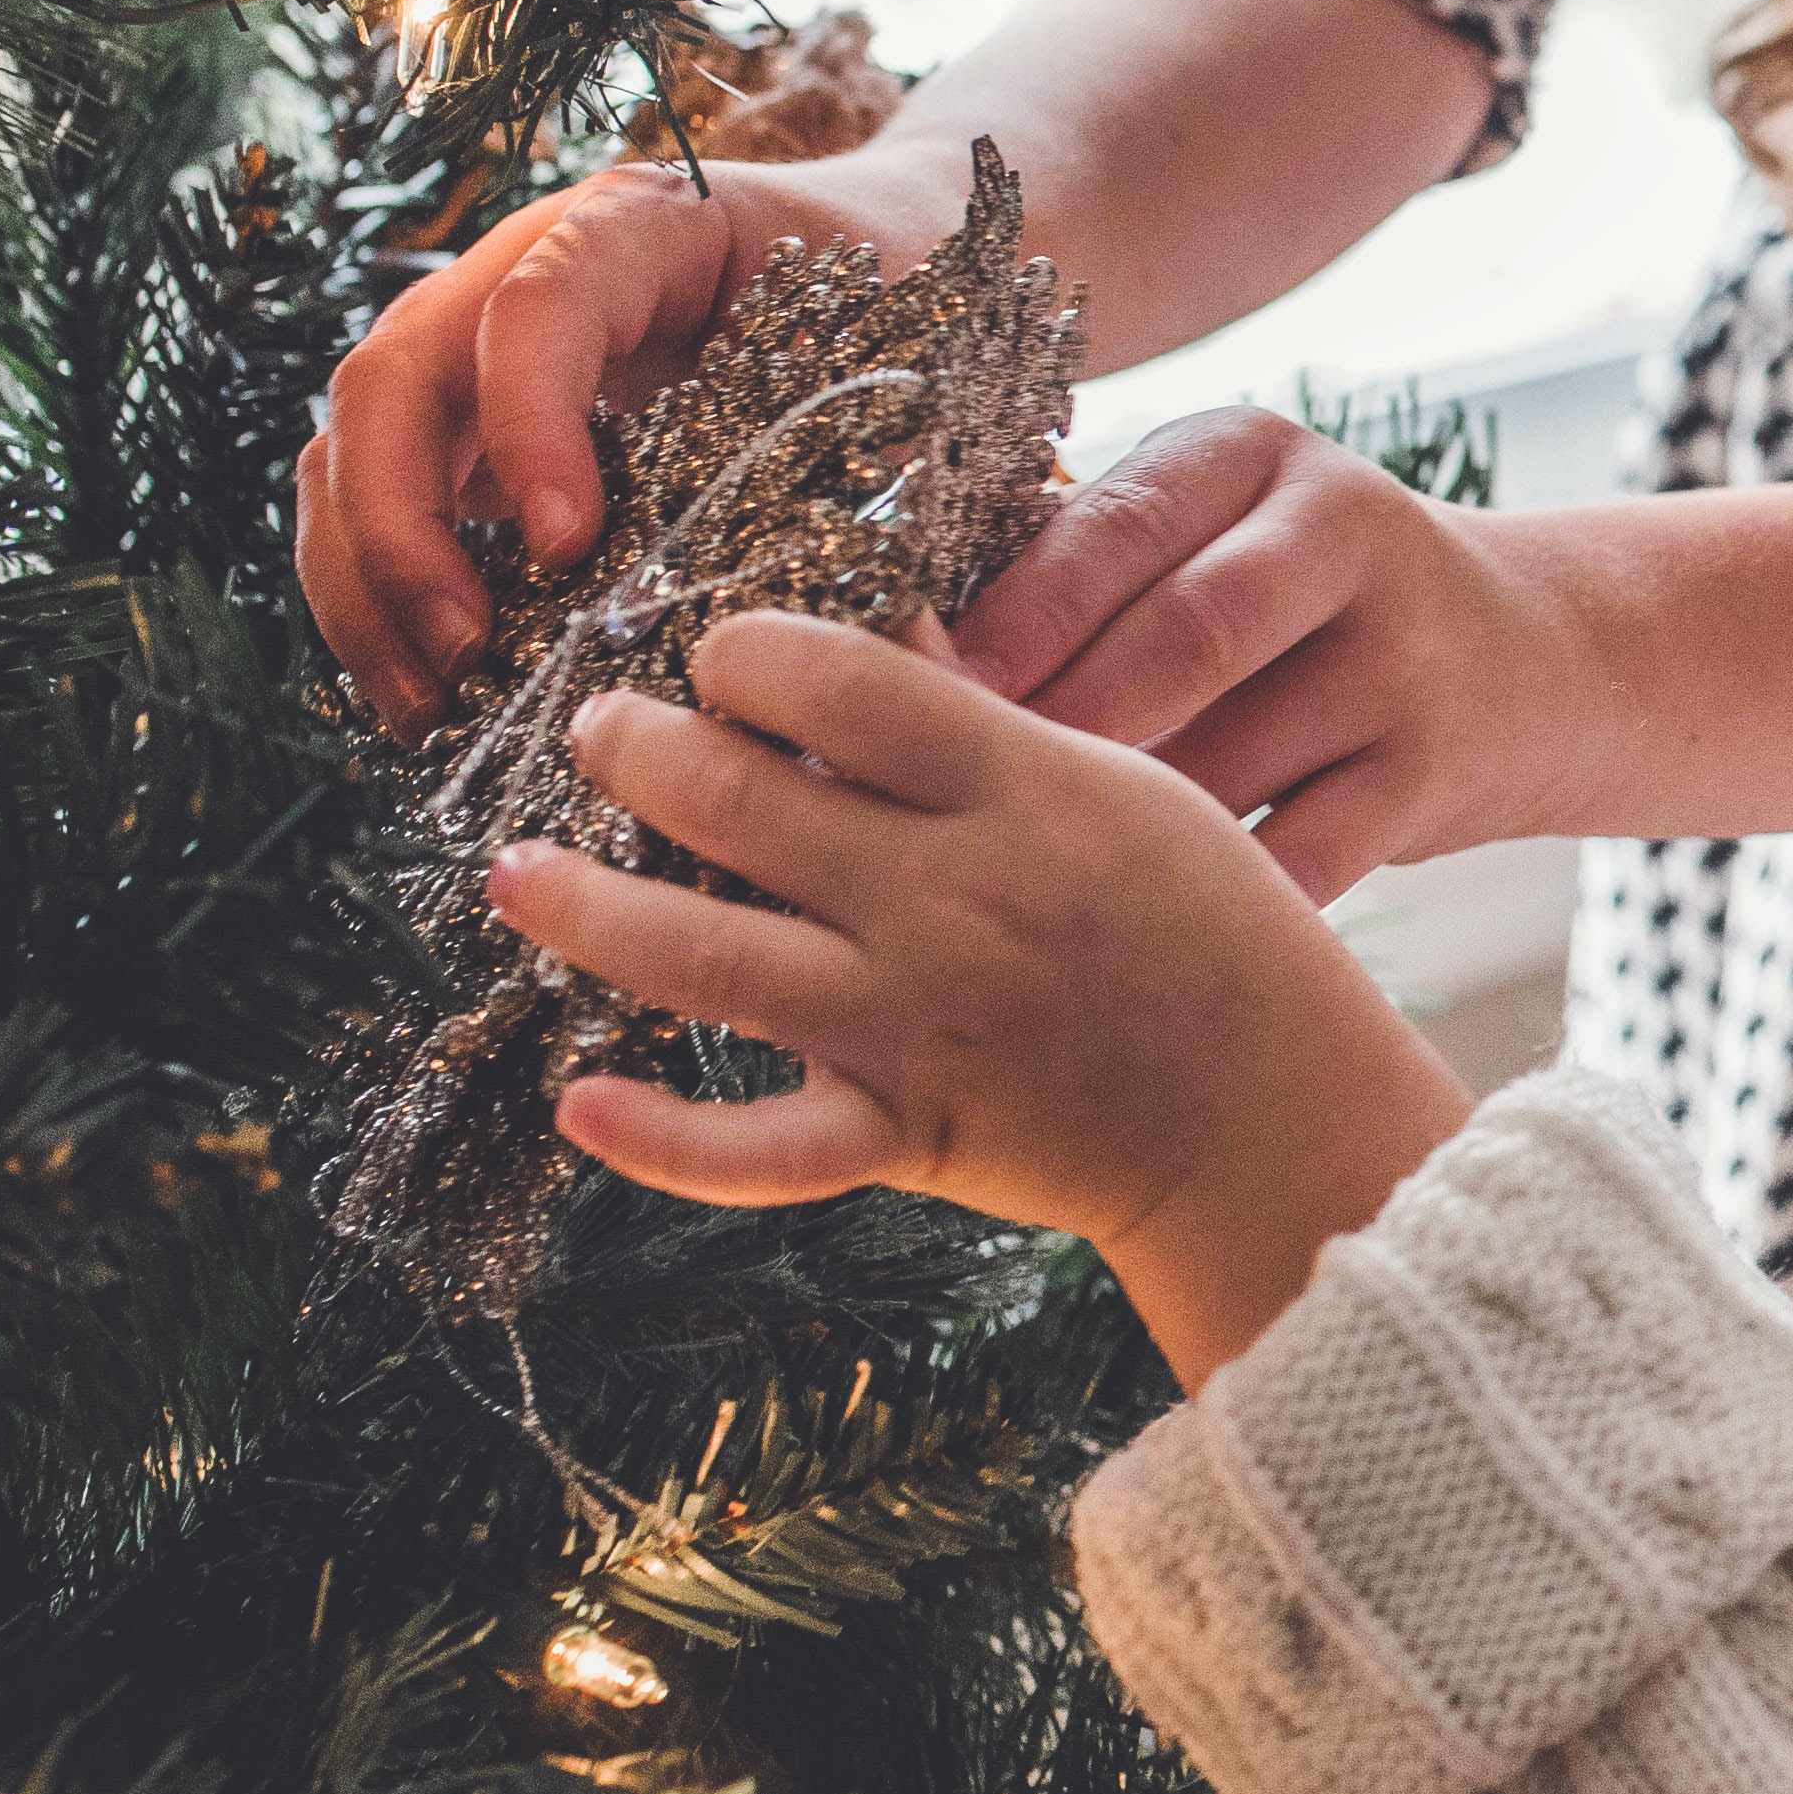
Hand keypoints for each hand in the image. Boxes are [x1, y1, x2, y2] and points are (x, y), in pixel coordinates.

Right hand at [301, 146, 979, 726]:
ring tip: (430, 703)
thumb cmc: (893, 306)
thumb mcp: (895, 354)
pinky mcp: (468, 425)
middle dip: (401, 528)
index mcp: (641, 226)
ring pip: (352, 447)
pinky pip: (381, 502)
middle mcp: (526, 271)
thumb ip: (857, 455)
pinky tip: (429, 695)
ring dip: (366, 583)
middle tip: (465, 654)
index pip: (535, 305)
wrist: (886, 254)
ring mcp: (477, 346)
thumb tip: (838, 628)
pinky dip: (380, 600)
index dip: (527, 425)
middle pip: (396, 378)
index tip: (569, 548)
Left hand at [487, 611, 1471, 1378]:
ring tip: (516, 871)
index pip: (839, 682)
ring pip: (702, 955)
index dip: (748, 651)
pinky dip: (657, 1139)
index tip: (722, 654)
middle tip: (600, 731)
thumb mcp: (1130, 792)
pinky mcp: (904, 1134)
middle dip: (636, 748)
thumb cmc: (1218, 936)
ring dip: (584, 907)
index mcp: (1020, 794)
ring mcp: (916, 1024)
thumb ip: (992, 730)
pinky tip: (579, 1101)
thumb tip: (868, 645)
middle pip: (740, 798)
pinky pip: (754, 1149)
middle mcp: (951, 901)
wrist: (1276, 1117)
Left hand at [948, 407, 1575, 900]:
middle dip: (1059, 727)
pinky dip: (1209, 904)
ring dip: (1119, 833)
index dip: (1012, 619)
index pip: (1118, 526)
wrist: (1529, 656)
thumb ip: (1077, 563)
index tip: (914, 699)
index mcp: (1256, 453)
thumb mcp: (1209, 529)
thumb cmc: (1293, 604)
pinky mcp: (1435, 773)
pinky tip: (1131, 932)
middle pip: (1185, 638)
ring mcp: (1405, 658)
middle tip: (949, 804)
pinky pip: (1299, 861)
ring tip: (1014, 879)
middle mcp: (1347, 536)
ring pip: (1232, 764)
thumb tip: (889, 653)